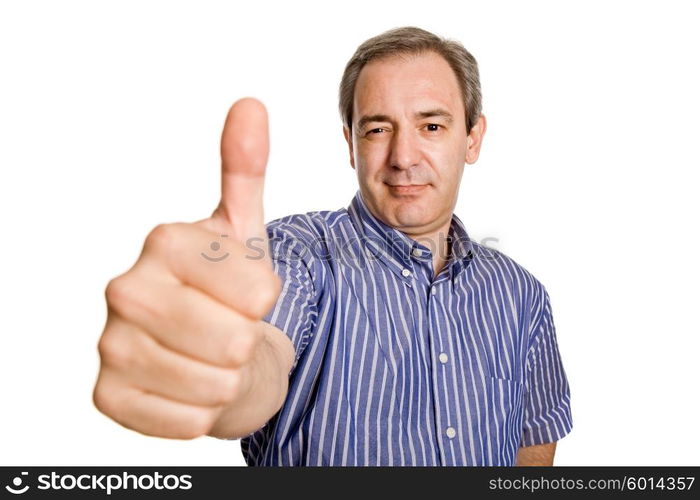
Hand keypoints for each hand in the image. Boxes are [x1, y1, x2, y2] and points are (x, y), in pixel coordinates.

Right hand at [93, 98, 282, 438]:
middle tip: (230, 331)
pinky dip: (204, 410)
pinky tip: (190, 385)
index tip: (248, 292)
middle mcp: (125, 288)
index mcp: (162, 241)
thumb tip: (250, 105)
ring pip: (216, 386)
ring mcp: (110, 344)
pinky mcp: (107, 396)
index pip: (260, 290)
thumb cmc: (228, 290)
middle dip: (248, 343)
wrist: (206, 351)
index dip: (268, 298)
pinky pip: (187, 421)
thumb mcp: (242, 231)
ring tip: (212, 358)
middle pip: (237, 341)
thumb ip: (245, 170)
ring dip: (228, 379)